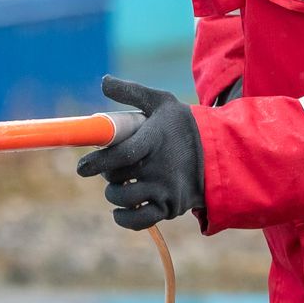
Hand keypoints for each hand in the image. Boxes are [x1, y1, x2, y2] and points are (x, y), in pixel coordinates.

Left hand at [75, 76, 205, 230]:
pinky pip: (140, 221)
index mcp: (155, 140)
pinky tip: (120, 209)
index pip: (120, 155)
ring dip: (114, 194)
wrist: (220, 153)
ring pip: (124, 198)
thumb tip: (103, 81)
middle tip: (110, 167)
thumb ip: (131, 92)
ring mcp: (166, 189)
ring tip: (118, 184)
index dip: (96, 162)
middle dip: (106, 173)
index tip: (82, 167)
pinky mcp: (171, 207)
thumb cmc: (184, 125)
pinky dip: (125, 218)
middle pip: (118, 177)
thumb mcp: (161, 102)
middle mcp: (160, 167)